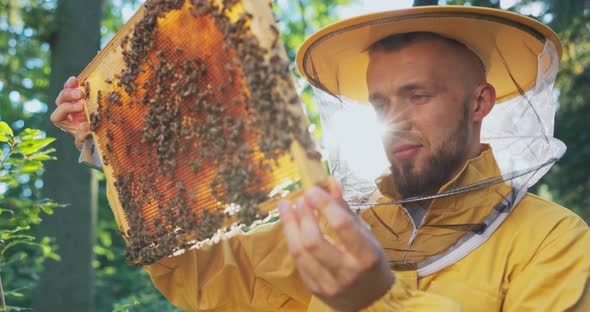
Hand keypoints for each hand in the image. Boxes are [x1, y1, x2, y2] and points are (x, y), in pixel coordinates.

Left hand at [50, 76, 89, 149]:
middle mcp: (66, 112)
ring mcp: (72, 103)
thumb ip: (84, 135)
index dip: (67, 109)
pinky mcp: (81, 98)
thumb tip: (85, 127)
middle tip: (81, 95)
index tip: (81, 107)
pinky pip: (73, 88)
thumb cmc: (91, 138)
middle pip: (60, 101)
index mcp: (65, 123)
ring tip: (80, 87)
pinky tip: (76, 79)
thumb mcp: (87, 139)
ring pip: (65, 93)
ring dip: (70, 89)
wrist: (101, 132)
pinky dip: (73, 83)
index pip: (56, 116)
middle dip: (69, 97)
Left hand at [278, 177, 393, 310]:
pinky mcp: (314, 289)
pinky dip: (292, 239)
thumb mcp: (366, 236)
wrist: (372, 302)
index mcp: (367, 256)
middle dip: (303, 215)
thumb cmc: (371, 263)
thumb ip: (345, 210)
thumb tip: (330, 182)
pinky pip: (298, 261)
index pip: (342, 225)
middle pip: (314, 241)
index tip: (312, 190)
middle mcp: (347, 273)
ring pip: (300, 252)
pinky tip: (291, 225)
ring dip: (290, 225)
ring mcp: (329, 284)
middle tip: (300, 199)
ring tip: (287, 207)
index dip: (324, 205)